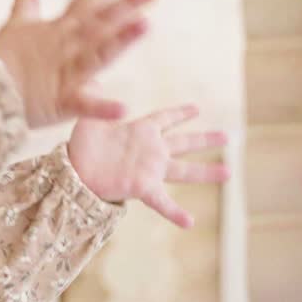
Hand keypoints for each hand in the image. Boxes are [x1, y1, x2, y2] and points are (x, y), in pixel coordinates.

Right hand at [0, 0, 154, 127]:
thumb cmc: (1, 60)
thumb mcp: (15, 25)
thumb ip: (26, 1)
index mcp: (59, 29)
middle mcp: (67, 46)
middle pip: (100, 21)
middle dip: (126, 4)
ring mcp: (65, 72)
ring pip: (97, 53)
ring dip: (120, 40)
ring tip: (145, 26)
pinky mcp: (61, 101)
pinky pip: (83, 105)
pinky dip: (102, 107)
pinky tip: (124, 108)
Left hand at [68, 104, 228, 228]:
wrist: (73, 171)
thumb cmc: (81, 144)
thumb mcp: (90, 118)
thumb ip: (98, 100)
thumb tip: (96, 80)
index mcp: (142, 130)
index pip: (166, 118)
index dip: (180, 113)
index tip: (197, 108)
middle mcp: (152, 150)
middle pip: (185, 142)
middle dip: (206, 139)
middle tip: (227, 136)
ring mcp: (150, 170)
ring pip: (184, 170)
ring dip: (205, 173)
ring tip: (228, 173)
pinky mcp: (142, 187)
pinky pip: (162, 201)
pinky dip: (175, 212)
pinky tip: (189, 221)